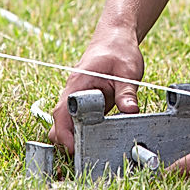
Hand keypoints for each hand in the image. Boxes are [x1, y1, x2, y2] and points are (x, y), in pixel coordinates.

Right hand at [47, 28, 144, 152]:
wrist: (116, 37)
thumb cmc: (118, 49)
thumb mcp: (127, 70)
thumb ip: (127, 92)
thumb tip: (130, 111)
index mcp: (78, 83)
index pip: (62, 113)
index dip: (65, 133)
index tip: (76, 148)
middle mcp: (73, 92)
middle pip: (59, 122)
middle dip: (66, 139)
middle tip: (86, 152)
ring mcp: (78, 97)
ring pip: (67, 122)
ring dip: (76, 136)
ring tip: (93, 148)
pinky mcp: (87, 101)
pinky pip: (79, 119)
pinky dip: (84, 130)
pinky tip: (99, 138)